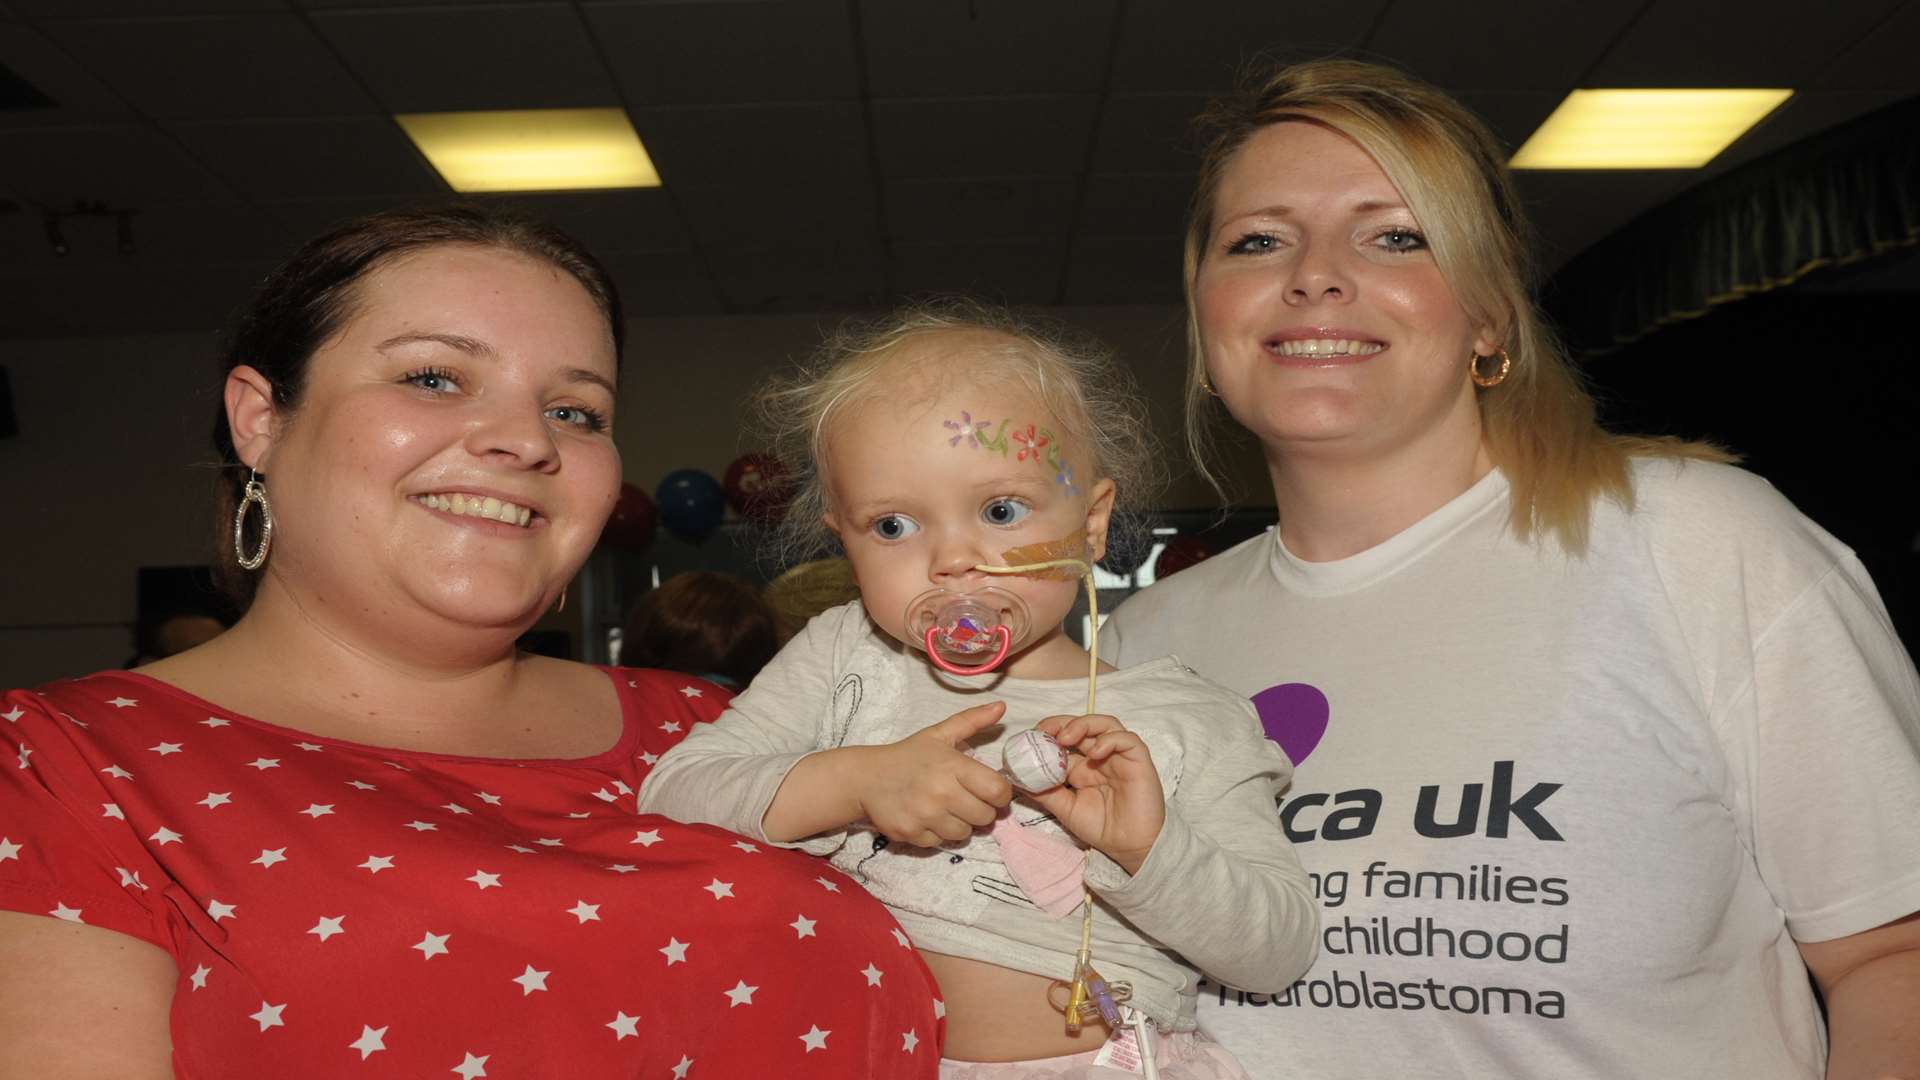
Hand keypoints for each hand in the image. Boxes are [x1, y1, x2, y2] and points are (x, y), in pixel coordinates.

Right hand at [855, 702, 1013, 847]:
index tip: (991, 790)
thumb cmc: (908, 755)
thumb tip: (1001, 707)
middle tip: (967, 800)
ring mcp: (925, 816)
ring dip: (961, 824)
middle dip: (981, 810)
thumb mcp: (939, 734)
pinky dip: (938, 833)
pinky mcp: (911, 834)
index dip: (1001, 793)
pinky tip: (928, 818)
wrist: (866, 778)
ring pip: (965, 833)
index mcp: (952, 766)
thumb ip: (972, 720)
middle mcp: (941, 792)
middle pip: (985, 817)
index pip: (997, 791)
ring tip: (947, 809)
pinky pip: (940, 843)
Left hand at [1028, 714, 1164, 873]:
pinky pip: (1127, 739)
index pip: (1064, 739)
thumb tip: (1015, 778)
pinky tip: (1094, 754)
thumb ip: (1043, 792)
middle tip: (1044, 731)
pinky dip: (1109, 740)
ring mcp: (1119, 756)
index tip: (1029, 738)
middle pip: (1081, 725)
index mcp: (1082, 766)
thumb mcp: (1064, 808)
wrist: (1129, 847)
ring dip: (1083, 725)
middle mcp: (1100, 756)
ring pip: (1104, 724)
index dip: (1048, 734)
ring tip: (1065, 738)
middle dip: (1061, 723)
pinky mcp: (1138, 760)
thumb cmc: (1100, 828)